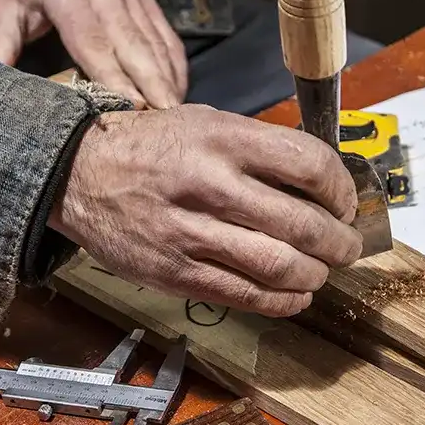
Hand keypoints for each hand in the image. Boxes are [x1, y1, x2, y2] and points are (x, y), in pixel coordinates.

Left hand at [0, 0, 187, 108]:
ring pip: (156, 43)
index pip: (94, 42)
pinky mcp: (148, 0)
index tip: (130, 106)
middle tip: (164, 118)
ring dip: (168, 79)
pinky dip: (175, 64)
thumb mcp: (3, 4)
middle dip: (152, 84)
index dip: (114, 76)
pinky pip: (167, 35)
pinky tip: (178, 90)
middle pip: (135, 45)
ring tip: (175, 113)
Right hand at [48, 106, 362, 316]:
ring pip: (278, 265)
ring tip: (323, 270)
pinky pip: (245, 295)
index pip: (308, 164)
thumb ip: (261, 148)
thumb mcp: (207, 123)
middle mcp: (209, 183)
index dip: (341, 189)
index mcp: (223, 139)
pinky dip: (283, 300)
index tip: (345, 202)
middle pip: (302, 223)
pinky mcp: (175, 273)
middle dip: (339, 242)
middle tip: (347, 245)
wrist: (77, 174)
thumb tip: (322, 182)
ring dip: (315, 274)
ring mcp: (190, 232)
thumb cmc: (152, 147)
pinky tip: (296, 295)